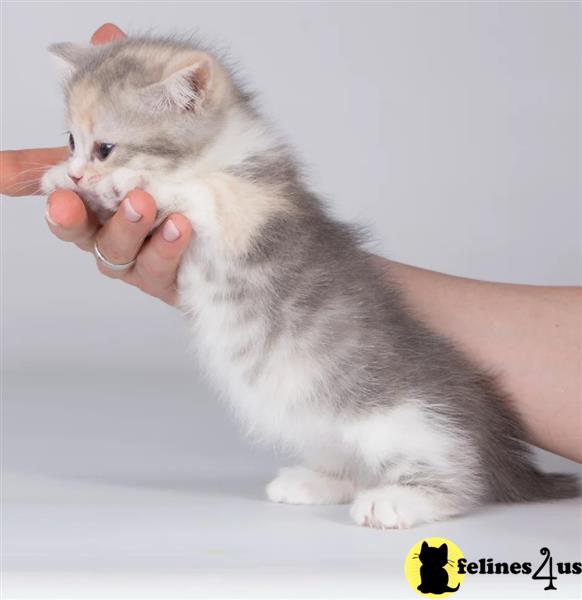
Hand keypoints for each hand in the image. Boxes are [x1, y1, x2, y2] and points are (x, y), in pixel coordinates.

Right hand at [0, 23, 192, 305]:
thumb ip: (129, 89)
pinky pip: (163, 267)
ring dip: (127, 224)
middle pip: (77, 229)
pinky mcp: (169, 275)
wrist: (238, 215)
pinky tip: (180, 224)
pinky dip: (167, 245)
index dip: (30, 183)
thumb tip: (106, 32)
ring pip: (118, 250)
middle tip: (70, 199)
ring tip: (144, 200)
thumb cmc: (184, 172)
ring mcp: (139, 255)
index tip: (12, 177)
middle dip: (70, 216)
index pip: (60, 191)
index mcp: (97, 198)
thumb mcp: (156, 124)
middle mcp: (110, 228)